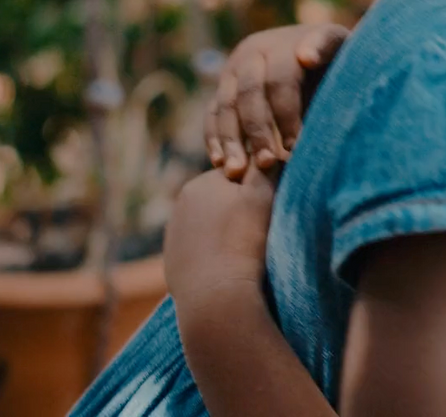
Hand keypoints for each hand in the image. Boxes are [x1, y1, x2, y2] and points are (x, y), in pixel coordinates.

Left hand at [165, 166, 276, 310]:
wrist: (216, 295)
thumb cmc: (243, 241)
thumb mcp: (263, 195)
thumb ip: (265, 166)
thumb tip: (266, 150)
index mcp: (200, 182)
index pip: (238, 174)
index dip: (258, 189)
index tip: (271, 207)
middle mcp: (181, 204)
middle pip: (223, 200)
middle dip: (240, 210)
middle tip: (260, 231)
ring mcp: (174, 234)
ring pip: (212, 225)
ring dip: (228, 232)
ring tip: (245, 251)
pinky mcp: (174, 261)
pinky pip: (203, 248)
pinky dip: (216, 253)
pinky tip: (228, 265)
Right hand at [205, 23, 348, 177]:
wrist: (323, 58)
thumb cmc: (343, 64)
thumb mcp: (343, 55)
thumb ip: (328, 54)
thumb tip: (306, 58)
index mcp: (290, 41)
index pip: (282, 78)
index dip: (287, 110)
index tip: (296, 143)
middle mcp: (258, 49)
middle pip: (251, 92)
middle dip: (259, 130)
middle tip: (269, 163)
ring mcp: (236, 67)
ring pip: (226, 104)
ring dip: (232, 139)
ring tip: (238, 172)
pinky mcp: (224, 87)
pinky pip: (213, 113)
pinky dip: (214, 138)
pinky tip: (220, 163)